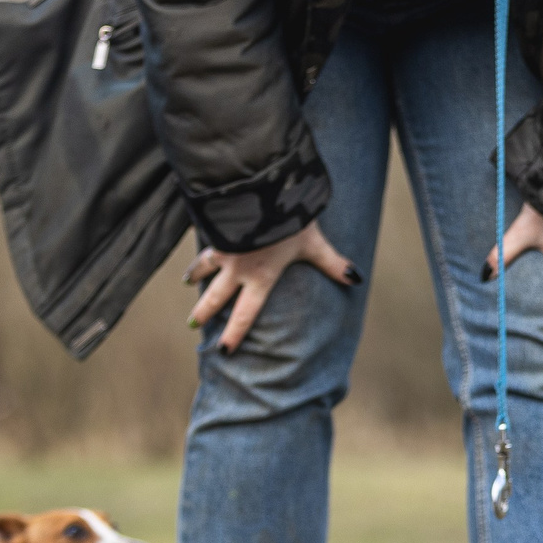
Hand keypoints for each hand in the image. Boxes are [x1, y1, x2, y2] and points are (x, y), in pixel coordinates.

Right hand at [186, 221, 360, 353]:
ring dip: (195, 275)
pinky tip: (200, 236)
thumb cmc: (288, 221)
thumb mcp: (312, 243)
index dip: (234, 333)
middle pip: (215, 296)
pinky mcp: (215, 228)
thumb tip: (354, 278)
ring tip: (188, 282)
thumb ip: (331, 262)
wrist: (259, 192)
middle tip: (192, 325)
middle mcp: (237, 268)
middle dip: (203, 312)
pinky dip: (201, 244)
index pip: (245, 313)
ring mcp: (223, 249)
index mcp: (260, 277)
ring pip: (204, 267)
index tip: (223, 349)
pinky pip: (205, 239)